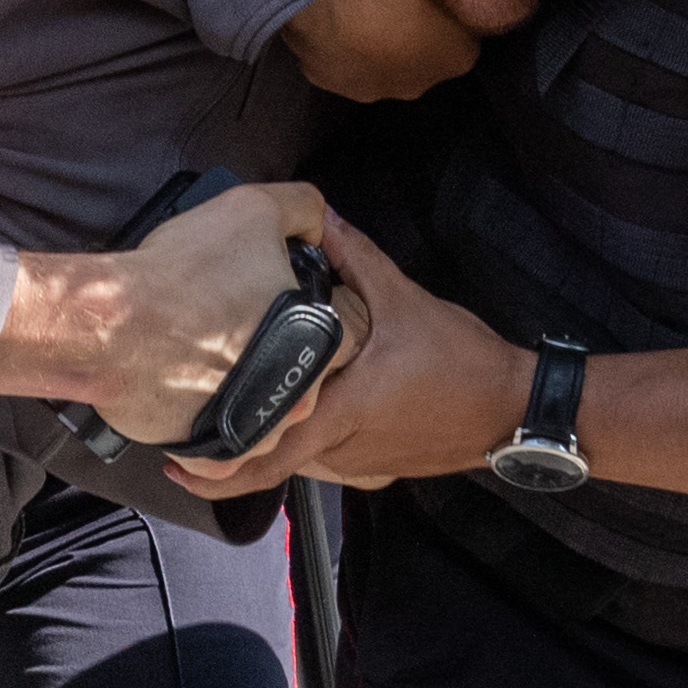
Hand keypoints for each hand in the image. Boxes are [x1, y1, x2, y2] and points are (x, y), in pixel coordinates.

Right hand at [42, 180, 354, 447]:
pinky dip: (208, 411)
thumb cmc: (179, 276)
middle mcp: (297, 395)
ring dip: (243, 380)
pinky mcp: (214, 453)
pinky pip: (224, 437)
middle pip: (304, 368)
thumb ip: (300, 208)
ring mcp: (257, 429)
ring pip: (265, 404)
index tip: (273, 296)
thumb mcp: (252, 209)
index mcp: (320, 340)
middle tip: (232, 320)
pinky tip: (187, 378)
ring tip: (203, 347)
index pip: (343, 327)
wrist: (110, 327)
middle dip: (274, 345)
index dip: (310, 303)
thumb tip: (313, 221)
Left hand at [170, 212, 509, 496]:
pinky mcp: (369, 466)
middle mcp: (342, 449)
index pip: (268, 455)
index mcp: (343, 412)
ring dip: (264, 443)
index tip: (177, 462)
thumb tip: (320, 219)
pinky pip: (320, 455)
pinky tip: (286, 413)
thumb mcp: (406, 301)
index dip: (219, 468)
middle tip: (182, 436)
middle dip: (227, 453)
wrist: (510, 408)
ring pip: (295, 458)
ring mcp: (355, 465)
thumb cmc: (463, 364)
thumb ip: (356, 259)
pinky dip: (297, 438)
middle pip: (271, 460)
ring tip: (224, 417)